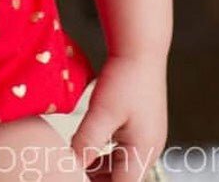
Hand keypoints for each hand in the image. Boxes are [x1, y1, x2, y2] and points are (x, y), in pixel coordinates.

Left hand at [69, 54, 167, 181]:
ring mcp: (146, 139)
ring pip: (121, 168)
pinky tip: (85, 150)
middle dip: (97, 180)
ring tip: (73, 165)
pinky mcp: (140, 128)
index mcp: (143, 151)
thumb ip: (88, 141)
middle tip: (69, 173)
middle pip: (122, 180)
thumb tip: (72, 164)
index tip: (76, 178)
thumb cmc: (125, 78)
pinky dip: (104, 156)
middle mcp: (149, 150)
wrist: (140, 49)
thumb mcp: (102, 111)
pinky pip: (122, 153)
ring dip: (99, 171)